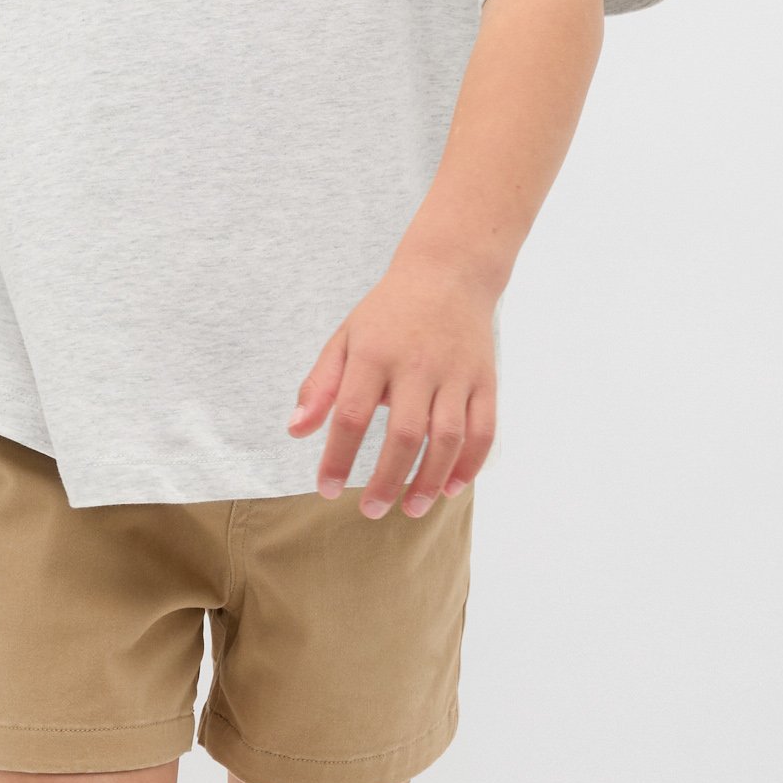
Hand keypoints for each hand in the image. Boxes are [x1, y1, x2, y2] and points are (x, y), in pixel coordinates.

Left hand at [287, 255, 496, 517]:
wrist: (449, 272)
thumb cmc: (387, 315)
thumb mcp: (345, 339)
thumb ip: (320, 385)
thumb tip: (296, 431)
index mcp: (375, 353)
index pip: (352, 415)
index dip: (338, 458)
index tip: (325, 489)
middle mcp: (418, 364)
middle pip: (405, 434)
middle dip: (386, 480)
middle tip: (370, 510)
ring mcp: (456, 373)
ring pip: (448, 438)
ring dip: (430, 480)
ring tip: (411, 509)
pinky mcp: (485, 379)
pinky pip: (483, 430)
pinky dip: (470, 464)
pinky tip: (450, 488)